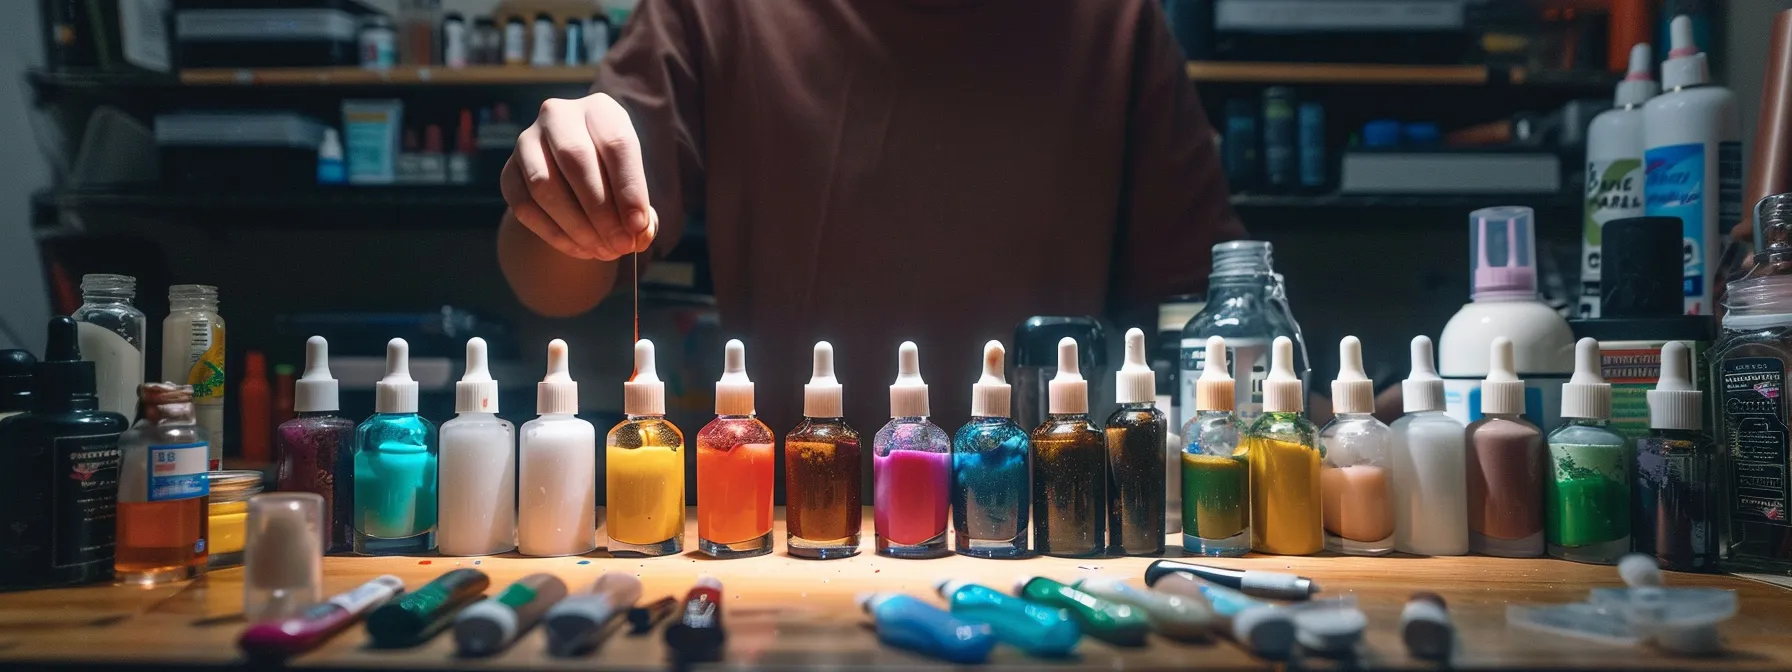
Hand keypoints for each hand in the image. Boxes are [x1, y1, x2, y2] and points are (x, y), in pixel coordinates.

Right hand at [501, 92, 656, 260]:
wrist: (572, 174)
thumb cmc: (613, 176)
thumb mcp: (632, 183)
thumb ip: (639, 209)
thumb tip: (638, 234)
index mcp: (599, 110)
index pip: (615, 144)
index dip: (629, 188)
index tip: (639, 226)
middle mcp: (558, 116)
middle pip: (575, 160)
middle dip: (601, 210)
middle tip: (620, 245)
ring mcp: (527, 141)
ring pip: (543, 183)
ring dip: (575, 225)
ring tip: (601, 250)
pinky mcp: (509, 171)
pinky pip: (524, 205)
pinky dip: (554, 234)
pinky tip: (580, 249)